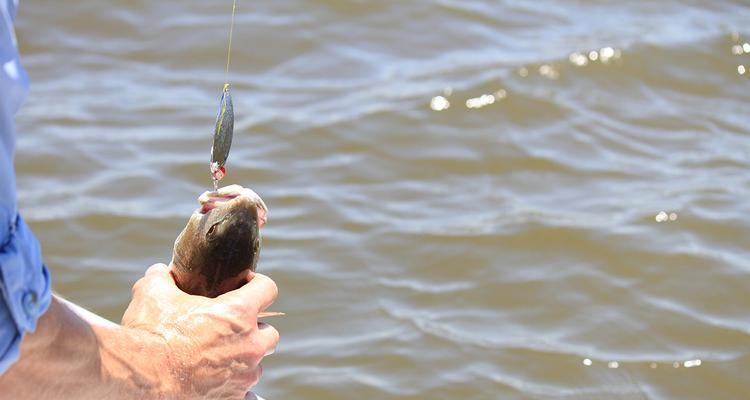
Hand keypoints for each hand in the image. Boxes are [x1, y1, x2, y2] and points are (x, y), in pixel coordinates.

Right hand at [121, 263, 278, 398]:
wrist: (138, 378)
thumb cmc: (148, 334)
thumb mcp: (152, 294)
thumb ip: (162, 278)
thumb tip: (161, 271)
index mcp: (238, 313)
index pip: (268, 289)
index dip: (258, 285)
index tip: (247, 286)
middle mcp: (249, 345)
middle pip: (270, 334)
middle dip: (254, 331)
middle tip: (231, 330)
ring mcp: (244, 375)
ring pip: (257, 365)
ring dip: (243, 360)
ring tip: (218, 358)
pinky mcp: (233, 399)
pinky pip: (246, 394)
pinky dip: (235, 389)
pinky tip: (220, 384)